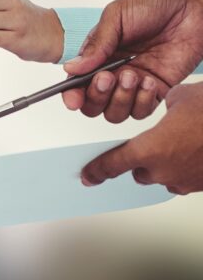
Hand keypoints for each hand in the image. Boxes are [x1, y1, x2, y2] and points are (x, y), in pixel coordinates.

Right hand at [62, 0, 202, 121]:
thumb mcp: (117, 15)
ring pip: (116, 112)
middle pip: (93, 104)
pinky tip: (150, 80)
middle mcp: (113, 72)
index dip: (72, 95)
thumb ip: (96, 44)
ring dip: (120, 99)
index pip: (77, 83)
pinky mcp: (158, 88)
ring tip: (132, 75)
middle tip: (108, 77)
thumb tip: (72, 68)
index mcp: (98, 55)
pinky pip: (143, 110)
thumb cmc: (155, 1)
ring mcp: (135, 82)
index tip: (73, 98)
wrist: (195, 3)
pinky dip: (143, 101)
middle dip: (97, 96)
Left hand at [80, 81, 202, 193]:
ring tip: (184, 143)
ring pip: (164, 176)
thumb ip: (165, 105)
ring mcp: (186, 182)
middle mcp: (164, 171)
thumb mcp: (183, 97)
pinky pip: (187, 178)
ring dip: (167, 163)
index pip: (112, 164)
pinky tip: (199, 150)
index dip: (97, 170)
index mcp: (150, 149)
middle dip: (142, 158)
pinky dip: (188, 166)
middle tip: (155, 141)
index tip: (88, 177)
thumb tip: (169, 106)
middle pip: (139, 171)